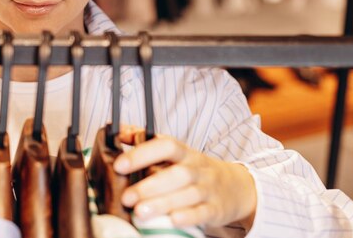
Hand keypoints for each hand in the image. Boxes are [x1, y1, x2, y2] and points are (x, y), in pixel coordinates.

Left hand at [113, 129, 256, 229]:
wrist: (235, 187)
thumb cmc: (194, 168)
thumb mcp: (175, 152)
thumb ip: (145, 140)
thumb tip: (117, 131)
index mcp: (184, 152)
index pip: (165, 146)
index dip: (142, 153)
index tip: (119, 165)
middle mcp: (196, 168)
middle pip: (176, 174)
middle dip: (149, 186)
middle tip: (126, 197)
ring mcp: (208, 189)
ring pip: (188, 195)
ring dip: (163, 203)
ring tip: (139, 212)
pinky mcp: (215, 209)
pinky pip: (203, 212)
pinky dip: (188, 216)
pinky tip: (172, 220)